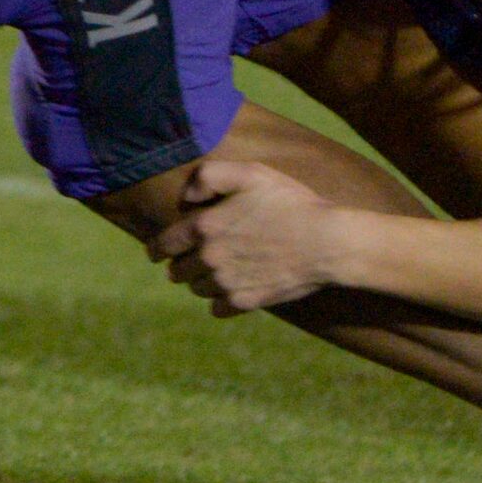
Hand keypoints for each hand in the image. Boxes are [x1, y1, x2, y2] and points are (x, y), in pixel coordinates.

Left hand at [155, 159, 339, 314]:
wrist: (326, 242)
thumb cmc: (289, 202)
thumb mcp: (249, 173)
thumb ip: (209, 176)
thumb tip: (185, 197)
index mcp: (204, 227)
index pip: (163, 244)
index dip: (156, 248)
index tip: (155, 252)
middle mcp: (209, 258)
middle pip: (177, 271)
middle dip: (179, 265)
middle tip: (189, 260)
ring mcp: (227, 283)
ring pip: (197, 289)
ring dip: (200, 282)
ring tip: (216, 271)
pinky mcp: (246, 303)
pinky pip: (218, 309)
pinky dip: (219, 302)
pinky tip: (231, 290)